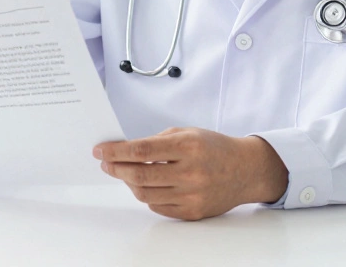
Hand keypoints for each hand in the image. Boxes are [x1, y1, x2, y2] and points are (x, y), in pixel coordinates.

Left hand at [94, 127, 287, 220]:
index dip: (116, 151)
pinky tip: (145, 185)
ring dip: (128, 182)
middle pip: (139, 175)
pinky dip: (146, 195)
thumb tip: (125, 150)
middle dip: (116, 168)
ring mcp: (192, 195)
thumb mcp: (188, 132)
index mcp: (188, 147)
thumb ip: (157, 141)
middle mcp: (190, 172)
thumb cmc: (214, 148)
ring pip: (145, 193)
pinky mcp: (193, 212)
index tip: (100, 150)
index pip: (142, 151)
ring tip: (124, 172)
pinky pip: (157, 206)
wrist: (245, 170)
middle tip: (106, 162)